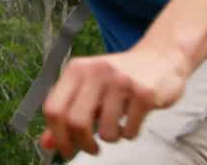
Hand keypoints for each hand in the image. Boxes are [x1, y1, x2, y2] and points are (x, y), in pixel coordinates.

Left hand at [39, 44, 190, 159]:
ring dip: (111, 138)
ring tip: (117, 126)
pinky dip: (130, 134)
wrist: (160, 57)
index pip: (54, 109)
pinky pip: (130, 131)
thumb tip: (46, 143)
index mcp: (77, 69)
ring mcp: (121, 81)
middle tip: (92, 149)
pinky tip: (133, 120)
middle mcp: (96, 72)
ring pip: (106, 132)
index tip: (65, 149)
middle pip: (76, 122)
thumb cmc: (119, 77)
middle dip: (83, 144)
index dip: (57, 136)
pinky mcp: (144, 93)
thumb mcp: (89, 89)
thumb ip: (67, 114)